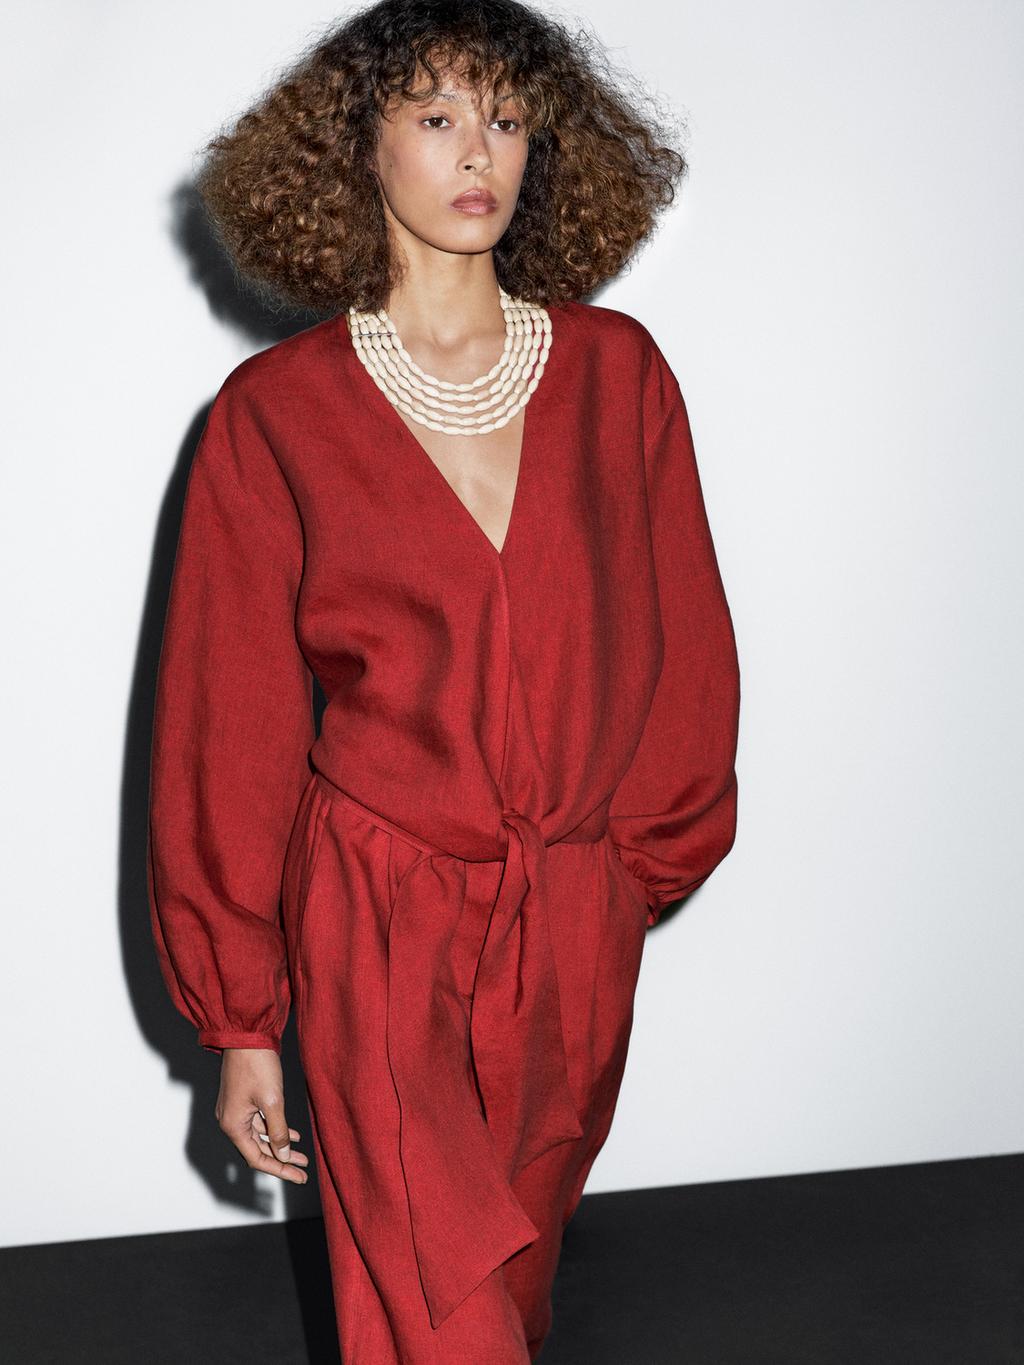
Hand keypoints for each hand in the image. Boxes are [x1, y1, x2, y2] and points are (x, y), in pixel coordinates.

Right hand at [216, 1048, 309, 1184]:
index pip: (257, 1158)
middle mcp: (230, 1121)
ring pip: (260, 1136)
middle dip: (282, 1160)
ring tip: (302, 1152)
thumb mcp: (273, 1101)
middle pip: (257, 1150)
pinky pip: (259, 1122)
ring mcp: (235, 1110)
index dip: (280, 1169)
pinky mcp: (242, 1099)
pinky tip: (292, 1133)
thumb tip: (284, 1156)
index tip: (299, 1176)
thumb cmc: (257, 1066)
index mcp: (234, 1126)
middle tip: (303, 1169)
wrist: (247, 1035)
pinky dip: (275, 1129)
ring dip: (280, 1144)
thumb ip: (278, 1132)